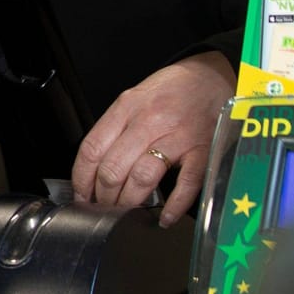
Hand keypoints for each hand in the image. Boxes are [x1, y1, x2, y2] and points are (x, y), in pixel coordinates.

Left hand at [72, 51, 236, 226]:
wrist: (211, 76)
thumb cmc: (171, 90)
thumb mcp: (134, 99)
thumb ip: (116, 128)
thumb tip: (95, 166)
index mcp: (127, 108)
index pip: (92, 149)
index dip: (82, 179)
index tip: (81, 195)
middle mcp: (149, 121)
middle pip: (113, 168)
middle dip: (104, 196)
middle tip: (103, 208)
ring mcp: (177, 136)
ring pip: (142, 177)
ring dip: (129, 202)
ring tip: (125, 213)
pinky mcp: (203, 149)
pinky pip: (187, 182)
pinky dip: (174, 205)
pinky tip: (164, 217)